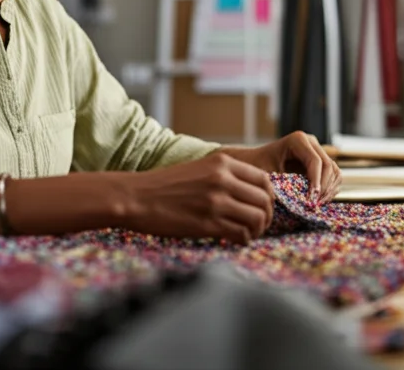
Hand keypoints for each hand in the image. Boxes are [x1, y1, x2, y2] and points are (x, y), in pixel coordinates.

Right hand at [122, 152, 276, 244]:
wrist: (136, 197)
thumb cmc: (164, 185)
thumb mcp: (199, 168)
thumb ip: (225, 175)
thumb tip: (250, 192)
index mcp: (222, 163)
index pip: (264, 180)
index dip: (268, 197)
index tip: (261, 207)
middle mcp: (222, 180)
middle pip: (265, 201)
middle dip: (266, 216)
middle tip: (258, 225)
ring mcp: (216, 202)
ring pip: (257, 219)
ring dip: (257, 230)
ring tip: (247, 234)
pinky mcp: (208, 223)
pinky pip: (241, 234)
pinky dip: (243, 240)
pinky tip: (234, 240)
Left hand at [227, 131, 341, 203]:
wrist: (255, 162)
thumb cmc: (258, 166)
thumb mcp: (268, 174)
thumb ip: (286, 185)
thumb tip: (304, 201)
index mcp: (298, 140)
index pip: (316, 161)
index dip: (317, 182)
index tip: (312, 200)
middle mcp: (311, 142)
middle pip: (329, 166)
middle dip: (324, 188)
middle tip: (314, 205)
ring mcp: (318, 150)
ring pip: (334, 171)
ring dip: (329, 190)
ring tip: (316, 205)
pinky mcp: (321, 161)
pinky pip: (334, 176)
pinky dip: (330, 189)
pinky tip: (318, 201)